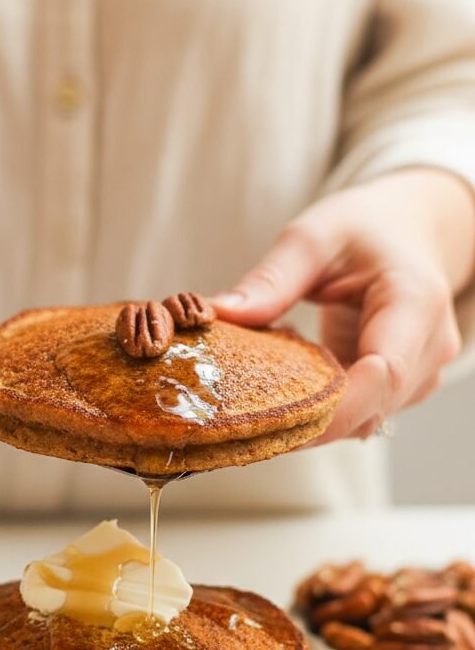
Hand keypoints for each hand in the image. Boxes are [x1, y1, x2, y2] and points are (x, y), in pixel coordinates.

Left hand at [210, 170, 474, 440]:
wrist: (408, 232)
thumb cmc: (364, 228)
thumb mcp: (312, 238)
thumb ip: (271, 280)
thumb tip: (218, 314)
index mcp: (415, 302)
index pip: (383, 373)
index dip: (332, 408)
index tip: (267, 419)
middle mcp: (430, 347)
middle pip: (371, 407)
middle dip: (306, 422)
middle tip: (235, 421)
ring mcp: (422, 374)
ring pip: (364, 420)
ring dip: (310, 420)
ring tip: (252, 406)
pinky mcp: (403, 389)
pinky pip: (359, 414)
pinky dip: (319, 412)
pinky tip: (280, 397)